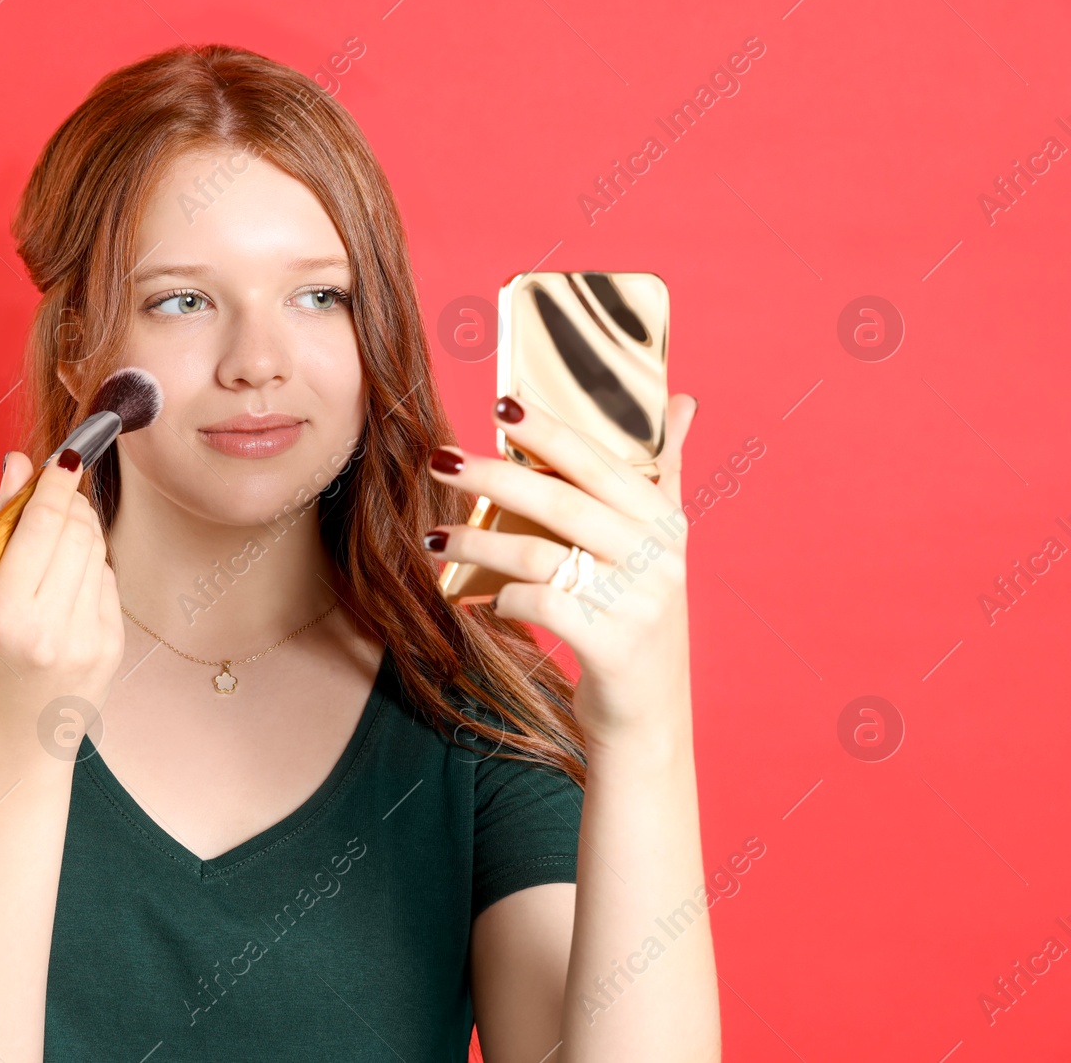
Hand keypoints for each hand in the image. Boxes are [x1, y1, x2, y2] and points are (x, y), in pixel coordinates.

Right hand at [0, 451, 124, 750]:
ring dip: (79, 531)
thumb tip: (16, 465)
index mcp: (3, 614)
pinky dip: (90, 569)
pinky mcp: (112, 645)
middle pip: (76, 531)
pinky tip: (68, 586)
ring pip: (97, 550)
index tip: (64, 456)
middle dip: (68, 502)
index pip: (40, 526)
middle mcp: (49, 627)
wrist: (11, 741)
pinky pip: (108, 580)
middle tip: (55, 495)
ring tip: (54, 544)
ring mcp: (87, 639)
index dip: (55, 484)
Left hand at [424, 395, 698, 742]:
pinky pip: (541, 605)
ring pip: (540, 553)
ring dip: (477, 540)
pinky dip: (503, 597)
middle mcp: (658, 556)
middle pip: (562, 500)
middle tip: (442, 459)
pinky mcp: (613, 646)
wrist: (648, 718)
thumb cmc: (636, 619)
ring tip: (434, 537)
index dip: (550, 431)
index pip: (600, 461)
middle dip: (494, 475)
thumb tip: (686, 401)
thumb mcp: (659, 547)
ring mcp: (638, 602)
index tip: (502, 405)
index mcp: (665, 521)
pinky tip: (481, 597)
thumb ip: (665, 474)